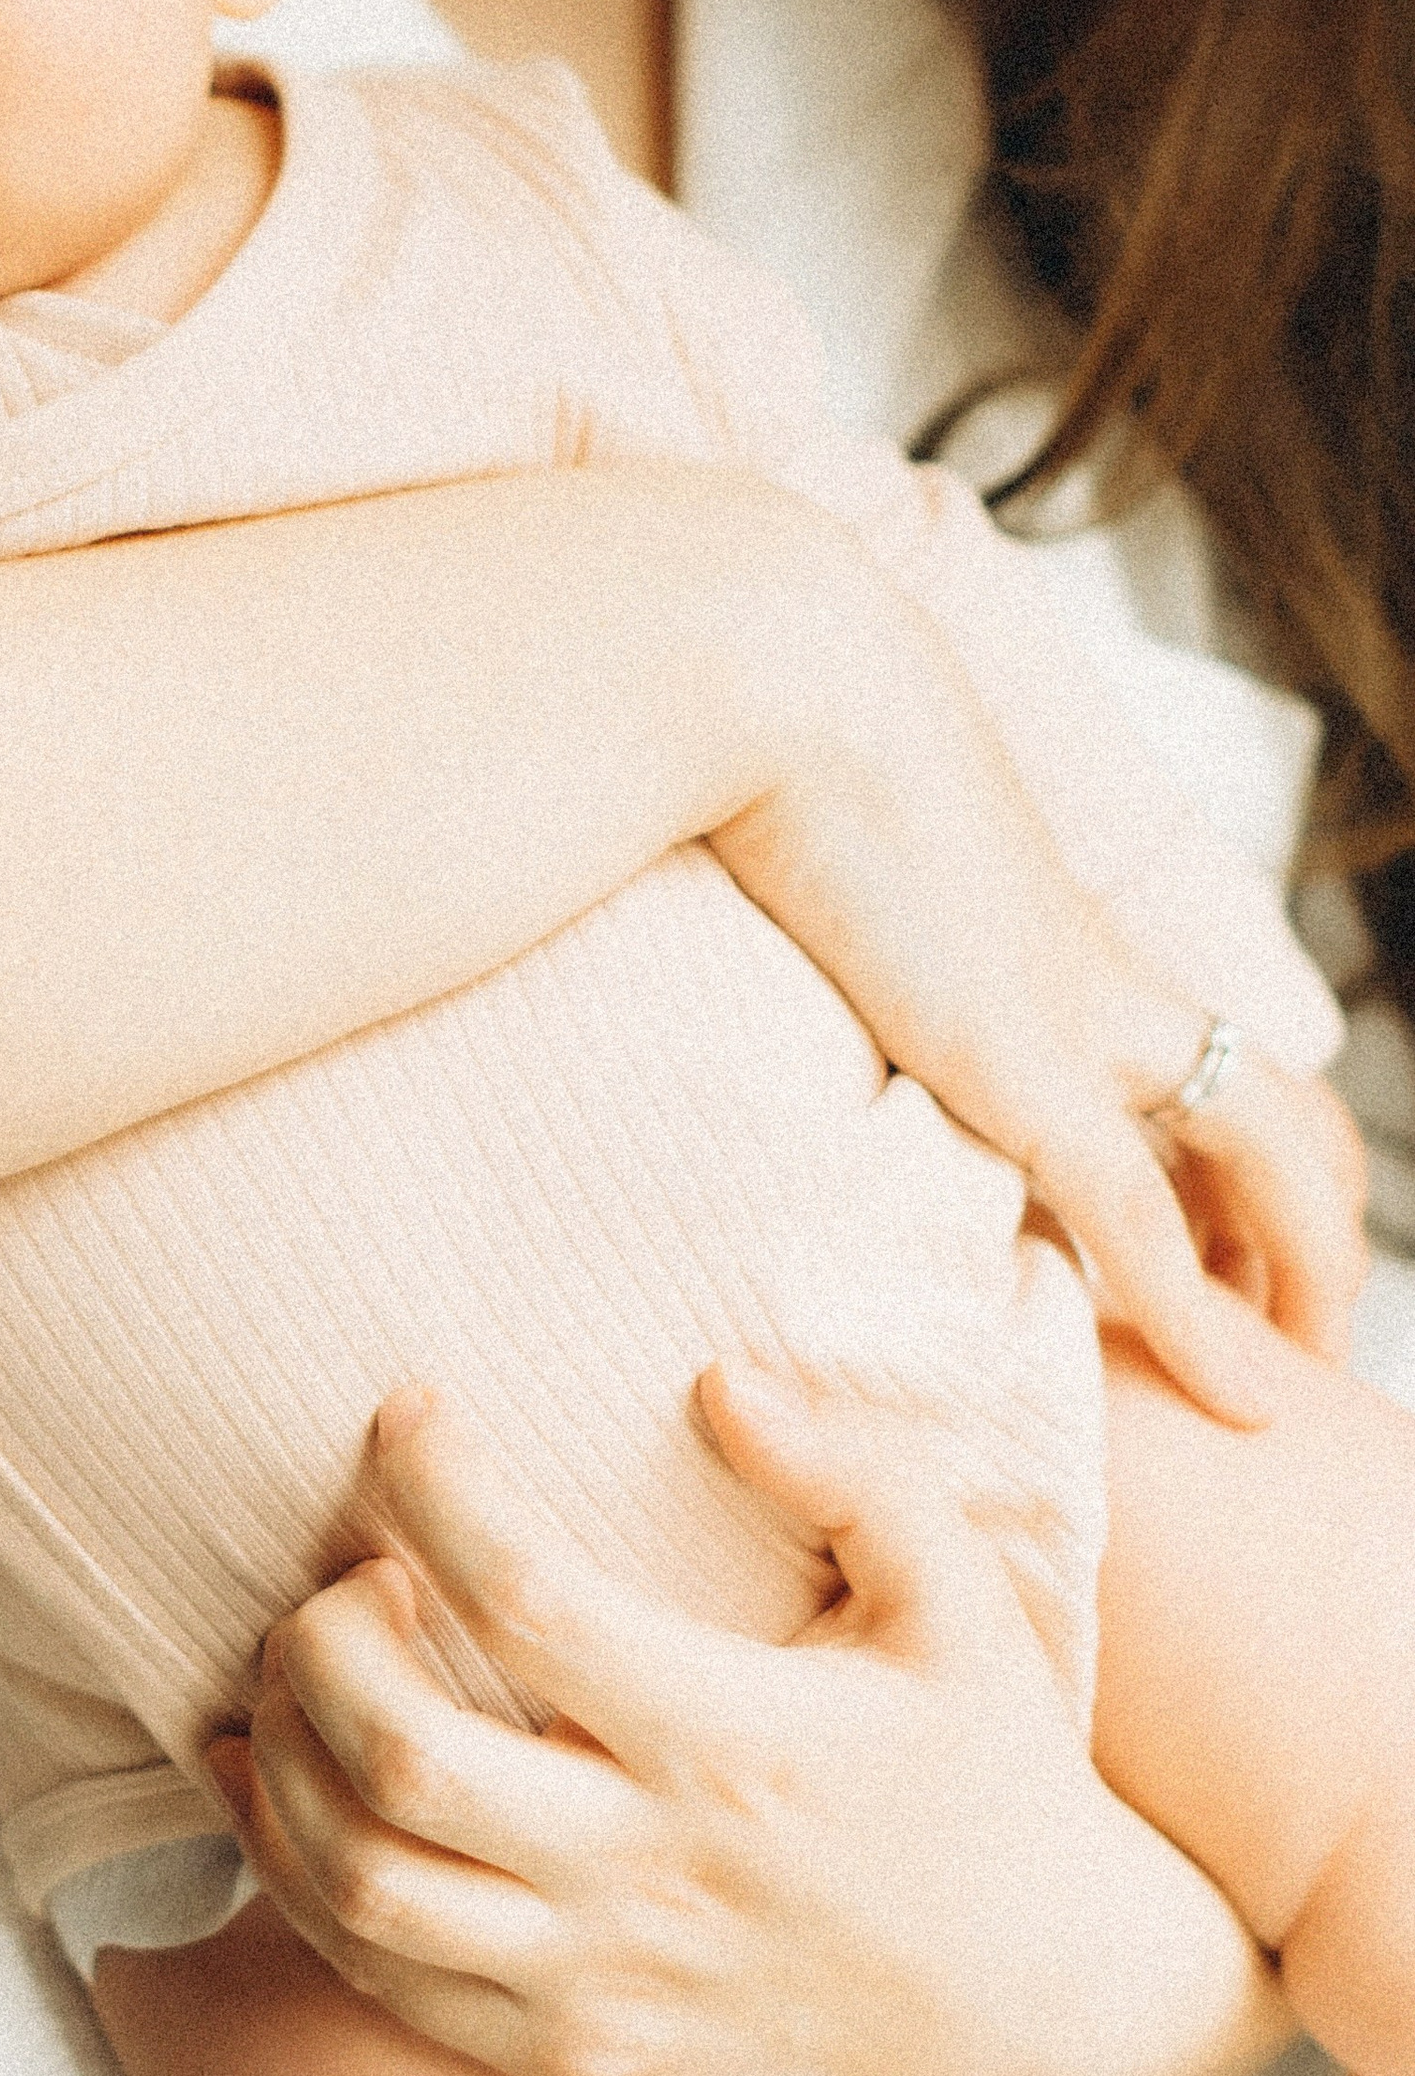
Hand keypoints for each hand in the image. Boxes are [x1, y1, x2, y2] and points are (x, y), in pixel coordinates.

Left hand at [209, 1377, 1289, 2075]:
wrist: (1045, 2004)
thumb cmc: (990, 1770)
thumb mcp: (960, 1599)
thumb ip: (848, 1472)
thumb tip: (718, 1380)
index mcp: (738, 1744)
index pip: (527, 1596)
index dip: (434, 1484)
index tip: (404, 1410)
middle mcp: (653, 1874)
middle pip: (407, 1754)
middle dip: (325, 1633)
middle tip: (341, 1558)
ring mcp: (605, 1982)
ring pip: (366, 1884)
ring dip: (286, 1756)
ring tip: (304, 1658)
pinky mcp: (578, 2054)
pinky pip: (384, 1978)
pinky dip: (294, 1874)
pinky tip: (272, 1778)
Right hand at [714, 580, 1359, 1423]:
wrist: (780, 673)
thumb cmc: (765, 727)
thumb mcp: (817, 825)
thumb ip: (826, 891)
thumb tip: (770, 913)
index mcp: (1052, 929)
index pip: (1195, 1048)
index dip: (1227, 1150)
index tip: (1209, 1240)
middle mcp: (1096, 973)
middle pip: (1281, 1102)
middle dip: (1309, 1227)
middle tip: (1292, 1333)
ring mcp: (1077, 1014)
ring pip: (1276, 1155)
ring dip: (1308, 1274)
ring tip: (1297, 1379)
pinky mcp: (1024, 1064)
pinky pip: (1147, 1225)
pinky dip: (1210, 1324)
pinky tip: (1247, 1402)